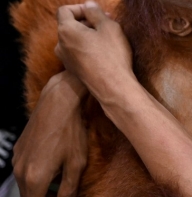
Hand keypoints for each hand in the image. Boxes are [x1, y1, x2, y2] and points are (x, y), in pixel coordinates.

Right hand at [13, 71, 87, 196]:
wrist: (58, 103)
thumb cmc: (70, 131)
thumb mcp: (76, 163)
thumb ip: (69, 188)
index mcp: (35, 178)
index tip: (59, 196)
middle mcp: (20, 171)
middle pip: (29, 195)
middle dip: (45, 195)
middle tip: (62, 190)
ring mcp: (17, 159)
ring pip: (26, 183)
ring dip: (40, 185)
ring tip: (60, 175)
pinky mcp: (18, 149)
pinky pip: (24, 169)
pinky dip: (36, 172)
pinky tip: (53, 161)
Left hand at [54, 1, 133, 101]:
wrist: (112, 86)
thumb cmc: (111, 54)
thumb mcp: (108, 26)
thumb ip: (95, 12)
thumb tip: (88, 3)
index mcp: (66, 30)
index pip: (64, 10)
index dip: (81, 7)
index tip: (97, 12)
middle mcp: (60, 44)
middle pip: (69, 24)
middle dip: (88, 20)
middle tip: (108, 22)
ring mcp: (65, 58)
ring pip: (74, 38)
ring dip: (89, 34)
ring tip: (107, 37)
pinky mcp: (73, 69)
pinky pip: (77, 50)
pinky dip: (88, 46)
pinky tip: (104, 51)